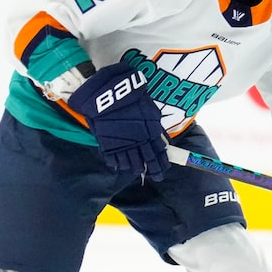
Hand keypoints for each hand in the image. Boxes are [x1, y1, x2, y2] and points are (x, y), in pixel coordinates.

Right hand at [66, 63, 167, 180]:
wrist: (106, 94)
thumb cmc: (130, 96)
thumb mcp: (148, 108)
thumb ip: (154, 123)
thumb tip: (161, 137)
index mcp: (150, 131)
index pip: (159, 151)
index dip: (162, 161)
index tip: (165, 169)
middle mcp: (139, 141)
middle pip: (148, 160)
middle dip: (153, 170)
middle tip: (157, 178)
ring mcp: (123, 144)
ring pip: (131, 162)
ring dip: (135, 167)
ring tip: (137, 171)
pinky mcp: (108, 144)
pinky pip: (114, 158)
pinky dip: (117, 163)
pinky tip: (119, 167)